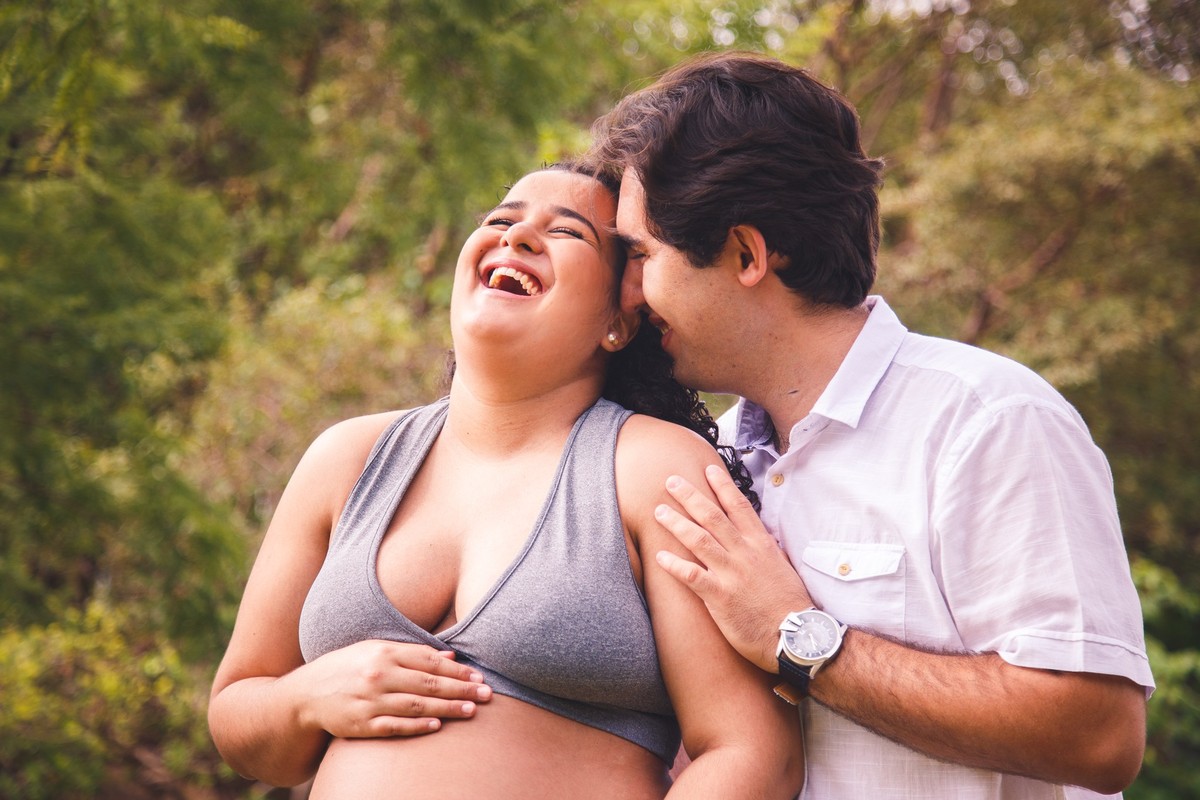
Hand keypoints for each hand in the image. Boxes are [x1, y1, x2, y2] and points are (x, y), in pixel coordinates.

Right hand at [296, 640, 491, 737]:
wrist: (305, 694)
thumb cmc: (347, 667)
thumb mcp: (374, 649)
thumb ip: (411, 652)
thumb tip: (449, 655)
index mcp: (383, 652)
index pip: (428, 660)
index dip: (456, 669)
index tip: (479, 676)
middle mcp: (377, 675)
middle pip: (428, 683)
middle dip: (461, 689)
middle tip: (487, 694)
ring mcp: (369, 701)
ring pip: (416, 705)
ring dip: (447, 708)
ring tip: (471, 710)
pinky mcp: (361, 725)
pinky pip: (395, 726)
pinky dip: (417, 726)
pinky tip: (437, 724)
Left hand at [654, 464, 812, 671]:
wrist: (796, 634)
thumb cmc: (790, 603)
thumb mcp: (781, 566)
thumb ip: (766, 548)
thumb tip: (758, 534)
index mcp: (761, 543)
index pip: (738, 506)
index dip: (721, 486)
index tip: (707, 469)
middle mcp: (744, 553)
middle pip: (712, 516)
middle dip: (689, 496)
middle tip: (670, 482)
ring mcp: (731, 573)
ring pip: (698, 540)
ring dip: (676, 523)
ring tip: (659, 512)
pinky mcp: (720, 596)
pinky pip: (692, 576)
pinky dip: (674, 565)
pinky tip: (660, 556)